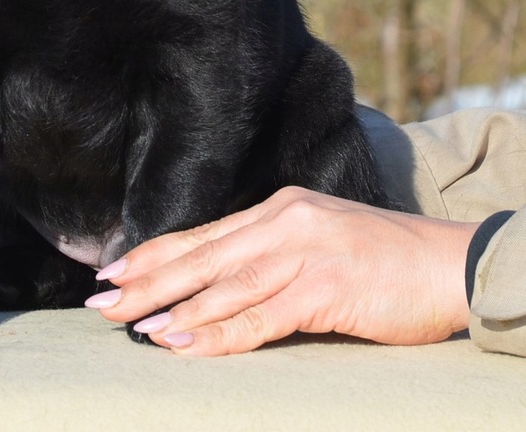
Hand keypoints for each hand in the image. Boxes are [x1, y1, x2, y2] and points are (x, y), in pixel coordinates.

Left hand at [85, 186, 479, 355]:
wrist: (448, 262)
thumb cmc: (385, 260)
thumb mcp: (320, 244)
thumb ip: (272, 258)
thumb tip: (219, 288)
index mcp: (280, 209)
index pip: (205, 235)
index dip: (156, 253)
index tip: (115, 270)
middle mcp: (284, 221)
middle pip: (202, 255)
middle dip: (148, 280)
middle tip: (102, 300)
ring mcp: (304, 251)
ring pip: (223, 283)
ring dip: (173, 306)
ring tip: (132, 325)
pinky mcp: (325, 285)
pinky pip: (260, 315)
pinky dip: (218, 331)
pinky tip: (183, 341)